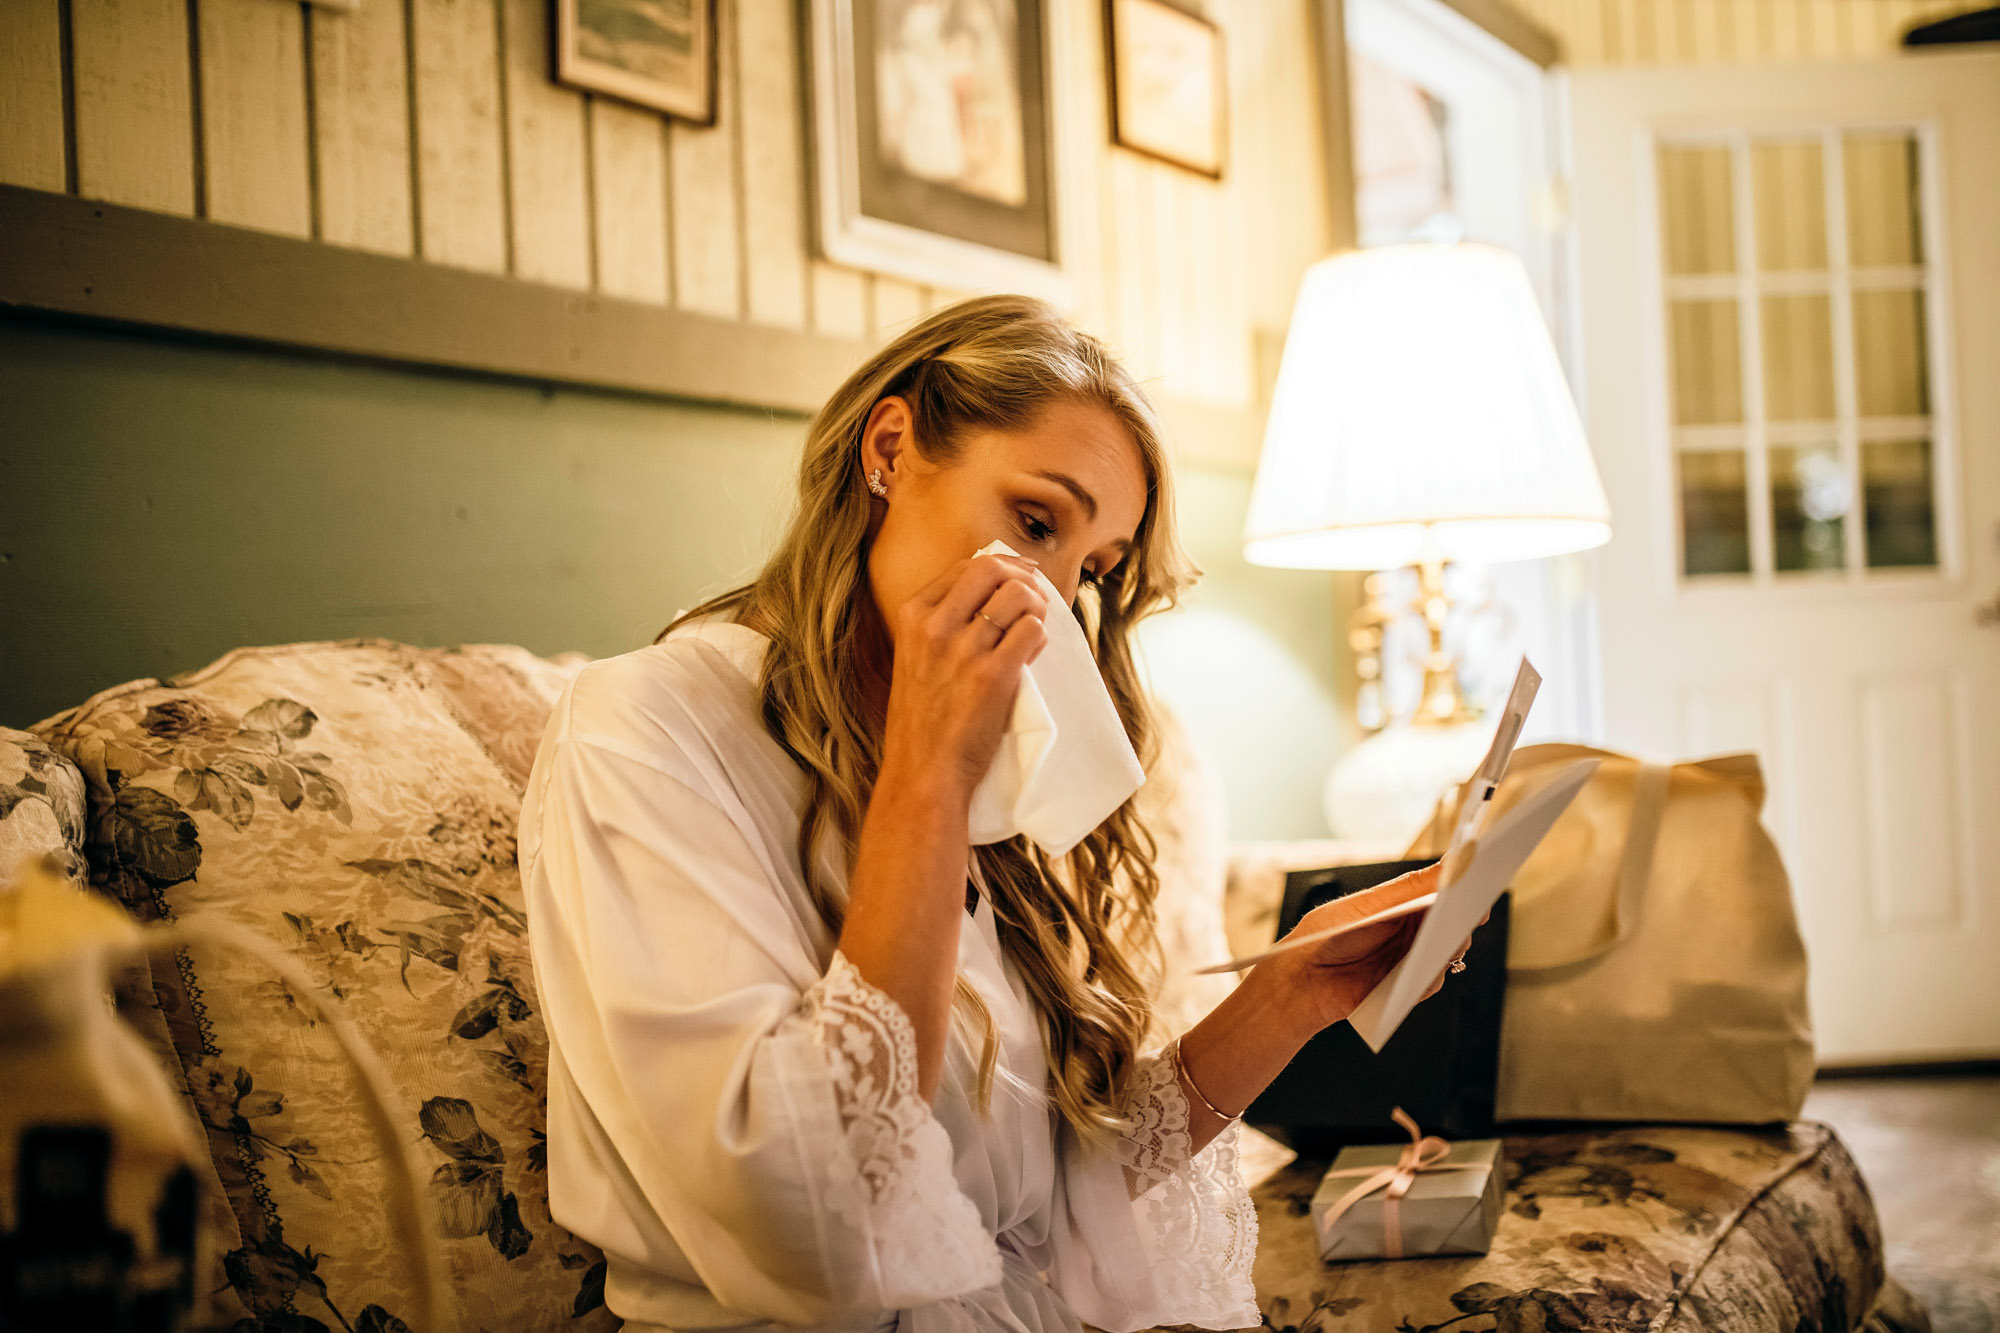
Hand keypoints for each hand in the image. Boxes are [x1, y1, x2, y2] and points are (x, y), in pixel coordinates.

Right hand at [880, 550, 1049, 799]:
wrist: (923, 770)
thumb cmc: (923, 719)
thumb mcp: (915, 657)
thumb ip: (943, 622)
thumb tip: (994, 588)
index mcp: (912, 615)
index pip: (966, 567)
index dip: (1002, 566)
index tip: (1020, 575)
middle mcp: (935, 625)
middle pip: (993, 569)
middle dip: (1022, 577)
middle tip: (1036, 597)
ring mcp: (964, 649)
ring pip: (1019, 596)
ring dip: (1037, 607)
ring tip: (1035, 628)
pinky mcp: (993, 675)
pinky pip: (1032, 631)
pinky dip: (1040, 636)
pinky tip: (1032, 652)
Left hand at [1254, 861, 1478, 1035]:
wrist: (1301, 983)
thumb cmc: (1324, 938)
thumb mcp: (1367, 907)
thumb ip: (1408, 890)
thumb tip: (1448, 867)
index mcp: (1399, 903)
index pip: (1438, 890)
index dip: (1461, 885)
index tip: (1478, 877)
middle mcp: (1409, 930)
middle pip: (1450, 921)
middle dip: (1463, 917)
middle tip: (1472, 911)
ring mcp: (1410, 959)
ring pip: (1447, 952)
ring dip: (1451, 947)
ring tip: (1450, 940)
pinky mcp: (1407, 987)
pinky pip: (1432, 981)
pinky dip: (1430, 976)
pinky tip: (1424, 972)